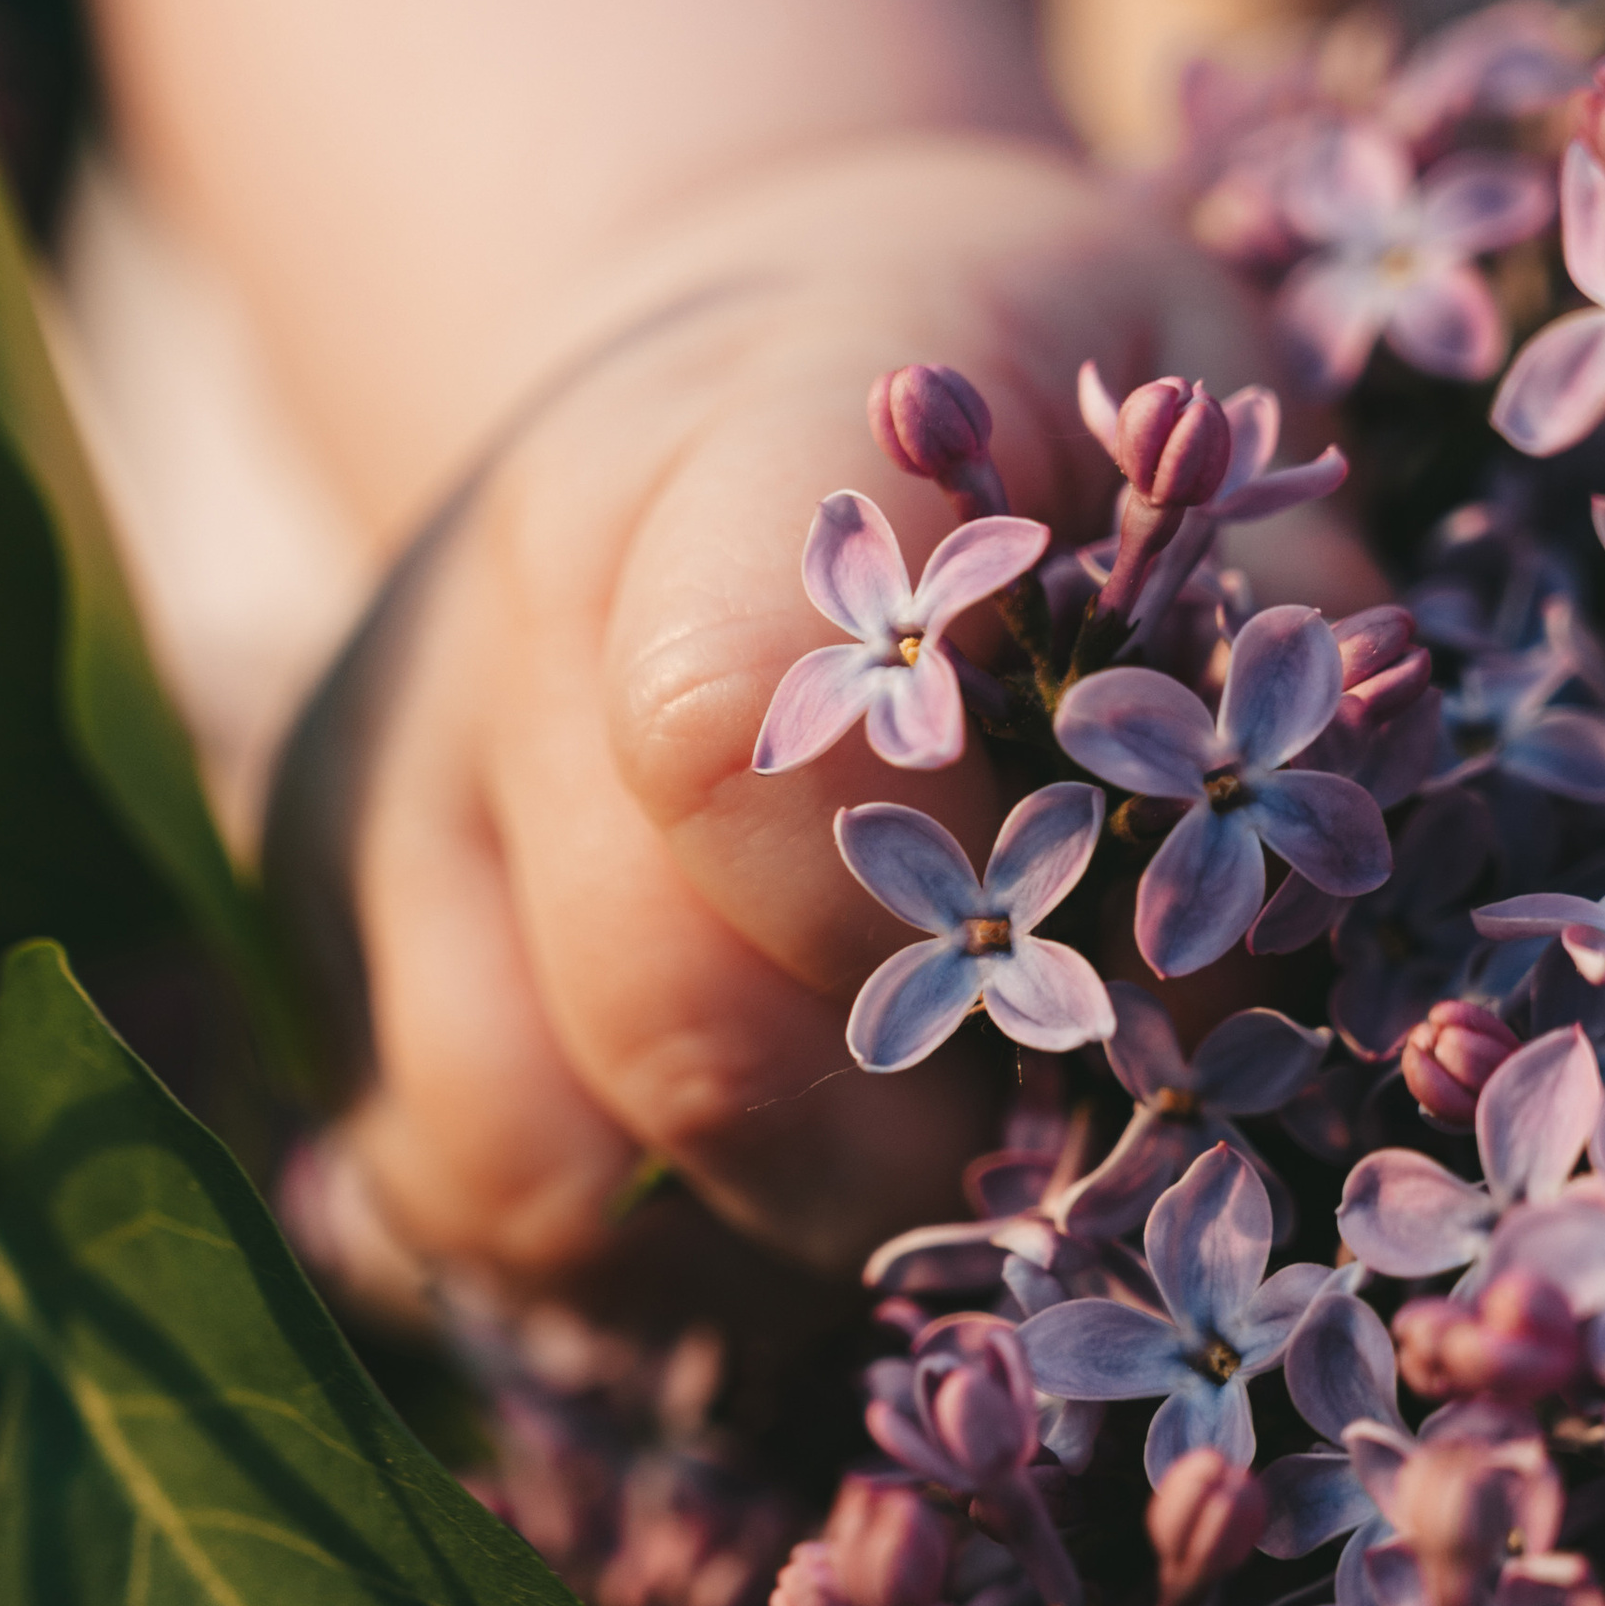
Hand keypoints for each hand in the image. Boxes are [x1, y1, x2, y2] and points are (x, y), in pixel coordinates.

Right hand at [273, 132, 1373, 1298]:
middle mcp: (501, 624)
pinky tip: (768, 1184)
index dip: (924, 935)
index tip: (1105, 986)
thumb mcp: (1193, 407)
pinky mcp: (334, 946)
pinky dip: (627, 1260)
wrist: (725, 346)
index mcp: (715, 448)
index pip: (717, 737)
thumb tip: (1215, 991)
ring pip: (525, 1160)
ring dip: (753, 1241)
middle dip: (907, 1155)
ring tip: (914, 1173)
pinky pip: (459, 1200)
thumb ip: (1270, 646)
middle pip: (660, 1016)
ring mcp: (385, 800)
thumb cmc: (1016, 399)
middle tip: (1058, 1145)